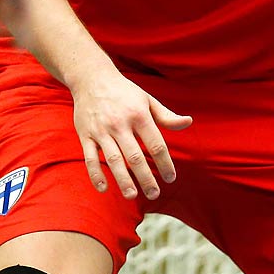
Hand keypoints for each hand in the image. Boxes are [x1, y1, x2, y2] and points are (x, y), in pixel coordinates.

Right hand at [69, 69, 191, 200]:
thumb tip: (188, 122)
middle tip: (154, 194)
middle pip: (135, 156)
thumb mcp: (147, 100)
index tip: (170, 178)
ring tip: (132, 195)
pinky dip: (96, 175)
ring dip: (123, 180)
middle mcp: (120, 124)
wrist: (91, 78)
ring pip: (113, 160)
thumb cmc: (124, 92)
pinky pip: (90, 158)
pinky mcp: (85, 135)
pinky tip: (104, 189)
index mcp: (139, 115)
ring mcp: (101, 130)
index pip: (156, 144)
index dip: (165, 163)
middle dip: (146, 178)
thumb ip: (166, 116)